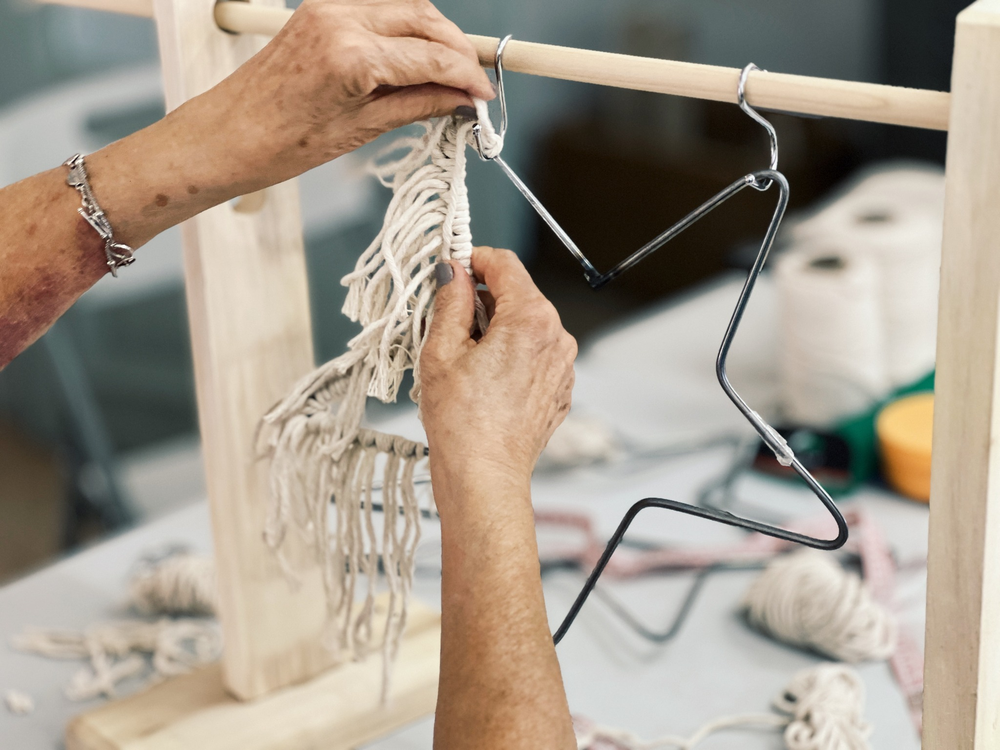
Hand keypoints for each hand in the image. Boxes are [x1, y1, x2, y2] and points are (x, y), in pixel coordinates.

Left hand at [193, 0, 494, 191]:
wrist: (226, 136)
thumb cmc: (281, 144)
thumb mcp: (361, 130)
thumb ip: (418, 106)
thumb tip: (461, 99)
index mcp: (352, 56)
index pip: (433, 57)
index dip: (469, 76)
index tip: (487, 95)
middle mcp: (342, 20)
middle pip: (426, 18)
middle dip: (458, 49)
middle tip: (475, 82)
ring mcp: (329, 8)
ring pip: (406, 7)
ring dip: (434, 35)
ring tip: (449, 73)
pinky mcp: (320, 9)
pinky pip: (379, 9)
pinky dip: (406, 28)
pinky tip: (415, 57)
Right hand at [420, 248, 577, 513]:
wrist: (485, 477)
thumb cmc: (463, 423)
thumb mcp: (442, 350)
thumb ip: (451, 300)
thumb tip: (453, 272)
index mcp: (531, 319)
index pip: (505, 264)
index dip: (474, 259)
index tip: (453, 267)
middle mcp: (556, 337)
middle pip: (518, 294)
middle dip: (483, 298)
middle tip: (447, 319)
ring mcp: (562, 365)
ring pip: (526, 325)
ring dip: (496, 328)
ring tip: (462, 357)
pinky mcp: (559, 387)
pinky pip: (534, 354)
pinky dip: (510, 354)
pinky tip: (482, 377)